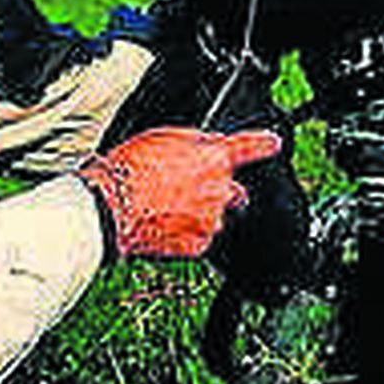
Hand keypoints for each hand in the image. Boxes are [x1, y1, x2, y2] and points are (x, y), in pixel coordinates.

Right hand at [79, 126, 282, 258]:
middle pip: (234, 192)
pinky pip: (199, 238)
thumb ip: (195, 144)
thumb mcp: (164, 138)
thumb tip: (206, 149)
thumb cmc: (129, 170)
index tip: (273, 144)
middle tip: (188, 190)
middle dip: (219, 191)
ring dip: (199, 213)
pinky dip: (185, 234)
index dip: (265, 145)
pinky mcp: (198, 245)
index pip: (251, 147)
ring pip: (214, 217)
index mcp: (214, 158)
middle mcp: (220, 190)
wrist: (110, 208)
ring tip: (165, 208)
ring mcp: (211, 220)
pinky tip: (161, 224)